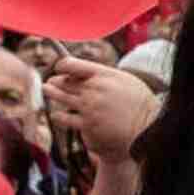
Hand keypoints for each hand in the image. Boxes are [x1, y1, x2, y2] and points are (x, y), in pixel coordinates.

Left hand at [44, 56, 159, 163]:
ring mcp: (88, 107)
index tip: (59, 67)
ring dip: (52, 93)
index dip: (62, 65)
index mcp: (104, 75)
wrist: (146, 130)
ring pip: (61, 97)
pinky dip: (59, 116)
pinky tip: (57, 114)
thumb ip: (104, 76)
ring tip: (46, 89)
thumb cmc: (139, 105)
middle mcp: (94, 89)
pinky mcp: (86, 125)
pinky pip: (64, 118)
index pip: (72, 64)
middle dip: (56, 81)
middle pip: (65, 81)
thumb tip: (86, 74)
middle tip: (51, 82)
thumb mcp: (125, 81)